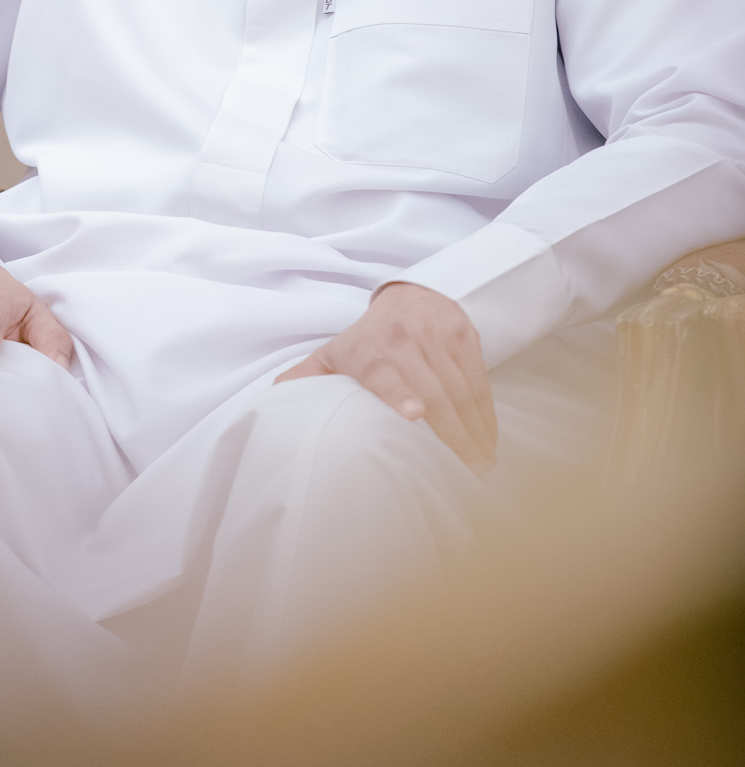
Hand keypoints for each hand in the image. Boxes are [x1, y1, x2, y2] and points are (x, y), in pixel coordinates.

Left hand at [277, 282, 495, 471]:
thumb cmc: (366, 338)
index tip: (412, 414)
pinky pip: (479, 379)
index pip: (383, 372)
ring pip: (460, 389)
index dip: (398, 392)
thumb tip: (276, 402)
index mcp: (368, 350)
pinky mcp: (464, 334)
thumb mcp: (332, 354)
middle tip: (467, 472)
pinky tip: (489, 439)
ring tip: (482, 466)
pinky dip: (487, 412)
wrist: (409, 294)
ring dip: (475, 430)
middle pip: (433, 391)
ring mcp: (437, 335)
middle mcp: (404, 339)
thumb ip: (305, 379)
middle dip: (452, 435)